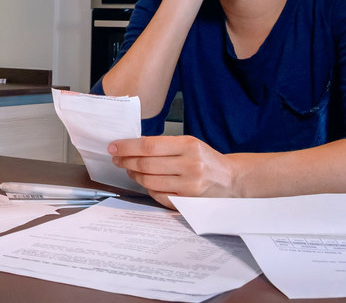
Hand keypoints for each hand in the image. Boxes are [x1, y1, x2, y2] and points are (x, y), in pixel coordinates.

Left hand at [109, 135, 233, 207]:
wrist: (230, 179)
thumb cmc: (207, 160)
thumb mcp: (190, 143)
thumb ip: (165, 144)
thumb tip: (134, 145)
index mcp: (189, 146)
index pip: (149, 145)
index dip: (128, 147)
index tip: (114, 146)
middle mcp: (189, 165)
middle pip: (146, 164)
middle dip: (126, 161)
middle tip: (117, 159)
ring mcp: (188, 186)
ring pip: (149, 181)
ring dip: (135, 175)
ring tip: (130, 170)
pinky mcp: (188, 202)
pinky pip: (159, 196)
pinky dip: (148, 189)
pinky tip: (145, 182)